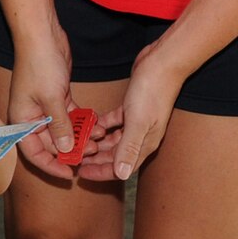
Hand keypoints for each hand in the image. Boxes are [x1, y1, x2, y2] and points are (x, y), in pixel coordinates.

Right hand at [6, 15, 82, 178]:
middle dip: (71, 150)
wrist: (41, 36)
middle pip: (51, 144)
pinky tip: (98, 126)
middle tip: (92, 153)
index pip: (34, 153)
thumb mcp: (51, 98)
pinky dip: (83, 122)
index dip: (51, 166)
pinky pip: (71, 118)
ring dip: (80, 137)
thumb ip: (60, 126)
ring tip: (99, 139)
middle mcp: (32, 117)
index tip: (70, 174)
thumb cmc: (39, 64)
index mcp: (22, 120)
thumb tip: (67, 150)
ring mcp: (45, 108)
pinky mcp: (58, 98)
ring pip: (64, 132)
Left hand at [76, 41, 184, 183]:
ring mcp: (137, 122)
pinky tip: (89, 123)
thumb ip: (129, 148)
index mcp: (145, 144)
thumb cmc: (153, 92)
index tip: (81, 173)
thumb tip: (122, 175)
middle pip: (114, 155)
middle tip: (74, 159)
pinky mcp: (131, 108)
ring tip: (77, 143)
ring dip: (96, 142)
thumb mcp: (138, 122)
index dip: (101, 172)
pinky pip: (113, 122)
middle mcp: (141, 136)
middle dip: (95, 159)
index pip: (121, 168)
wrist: (163, 63)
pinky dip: (101, 124)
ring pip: (112, 139)